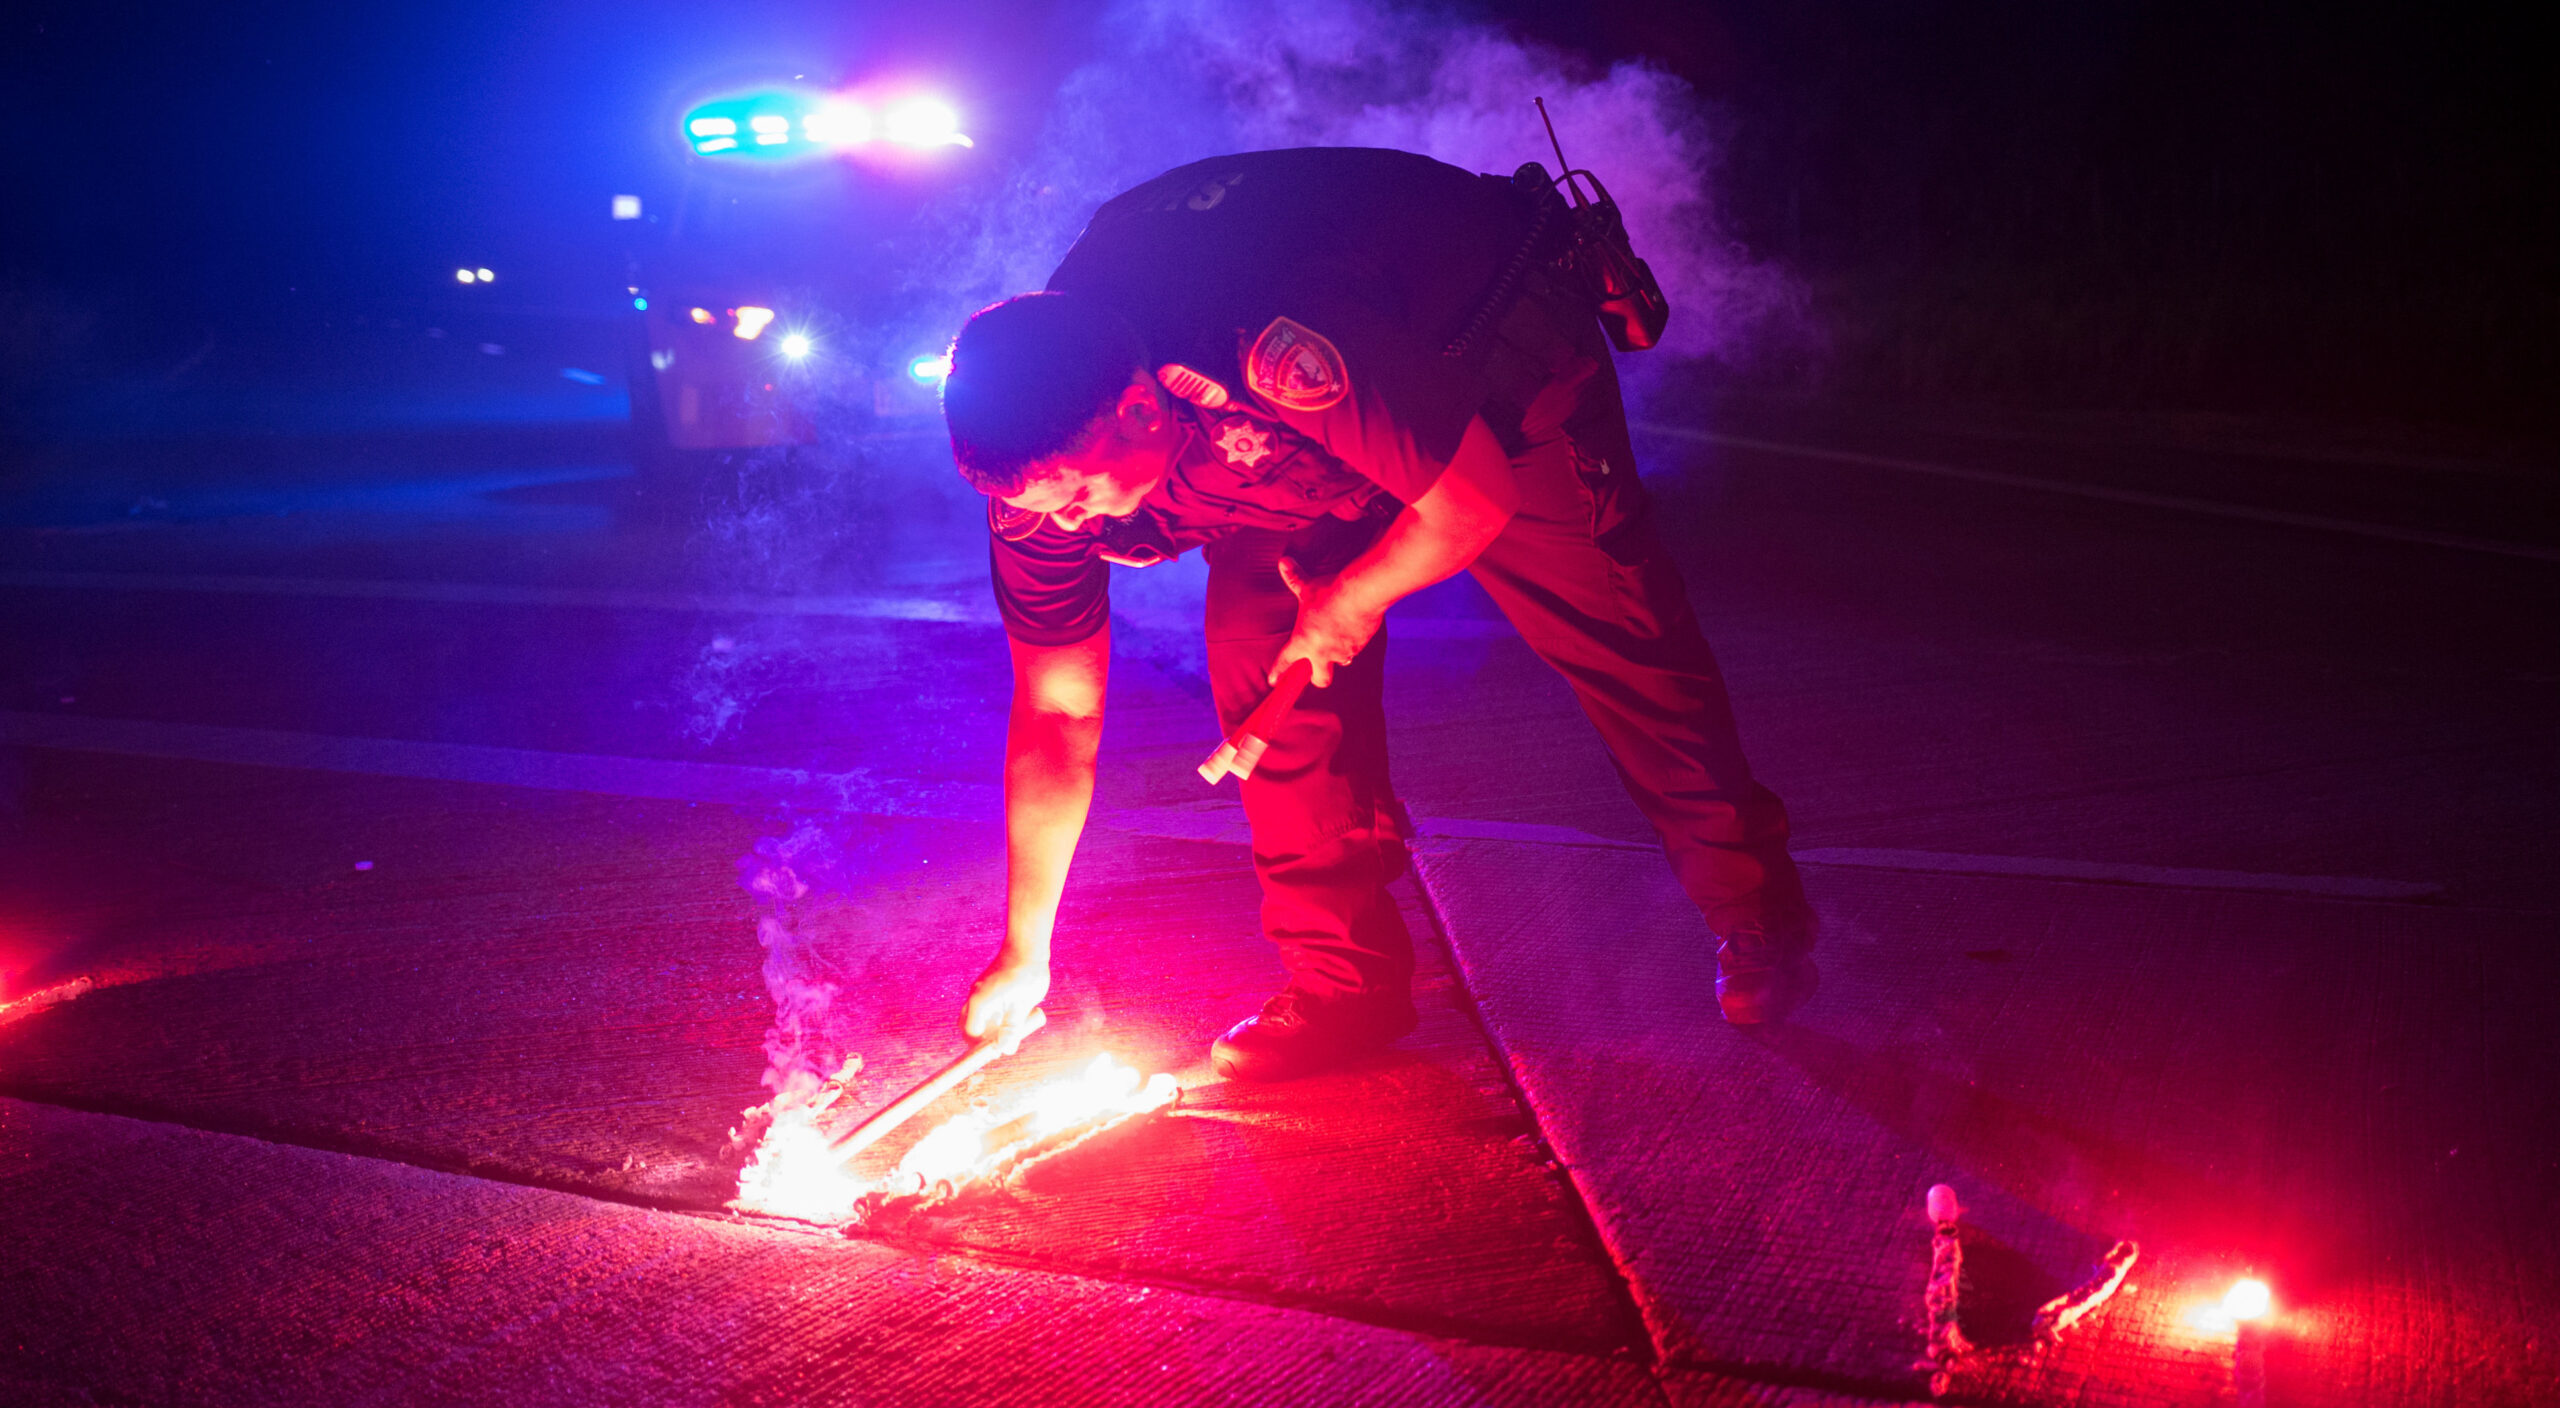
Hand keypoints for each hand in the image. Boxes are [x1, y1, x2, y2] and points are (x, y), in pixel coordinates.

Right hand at [961, 952, 1050, 1046]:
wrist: (1027, 946)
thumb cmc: (1027, 974)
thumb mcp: (1023, 1005)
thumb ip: (1012, 1028)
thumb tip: (1005, 1050)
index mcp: (980, 1001)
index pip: (971, 1032)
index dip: (981, 1046)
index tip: (997, 1050)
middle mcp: (974, 995)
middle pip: (967, 1025)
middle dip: (980, 1039)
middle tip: (999, 1045)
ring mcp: (978, 990)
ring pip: (974, 1016)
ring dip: (986, 1027)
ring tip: (1006, 1030)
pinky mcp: (985, 986)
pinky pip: (982, 1006)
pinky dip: (990, 1016)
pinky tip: (1008, 1015)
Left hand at [1272, 557, 1382, 687]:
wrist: (1361, 595)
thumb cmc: (1329, 593)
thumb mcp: (1308, 588)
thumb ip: (1295, 579)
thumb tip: (1283, 562)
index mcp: (1303, 642)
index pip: (1285, 663)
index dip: (1277, 673)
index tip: (1272, 681)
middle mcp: (1323, 653)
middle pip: (1320, 680)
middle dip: (1318, 676)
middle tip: (1317, 665)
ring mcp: (1344, 652)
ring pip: (1342, 662)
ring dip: (1339, 655)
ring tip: (1339, 640)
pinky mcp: (1362, 645)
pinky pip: (1357, 648)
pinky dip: (1354, 642)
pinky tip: (1355, 629)